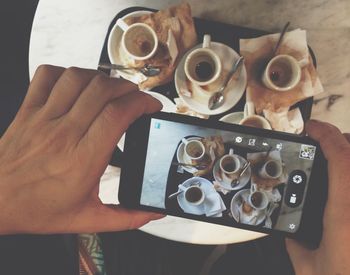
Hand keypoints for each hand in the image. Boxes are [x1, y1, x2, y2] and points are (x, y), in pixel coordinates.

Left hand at [0, 65, 163, 233]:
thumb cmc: (34, 209)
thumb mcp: (86, 220)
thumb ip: (125, 218)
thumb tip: (152, 212)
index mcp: (82, 161)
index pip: (117, 115)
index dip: (141, 102)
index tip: (150, 106)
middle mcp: (63, 134)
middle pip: (103, 90)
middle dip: (128, 87)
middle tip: (135, 97)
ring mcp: (43, 119)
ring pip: (78, 78)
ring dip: (102, 78)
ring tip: (111, 89)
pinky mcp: (28, 111)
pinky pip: (48, 76)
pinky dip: (68, 72)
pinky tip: (78, 84)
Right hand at [286, 120, 349, 274]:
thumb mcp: (309, 267)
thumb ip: (296, 244)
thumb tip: (291, 232)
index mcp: (344, 212)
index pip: (340, 157)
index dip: (325, 134)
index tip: (311, 128)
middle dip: (340, 140)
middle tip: (323, 145)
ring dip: (347, 159)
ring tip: (334, 164)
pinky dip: (347, 179)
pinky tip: (340, 189)